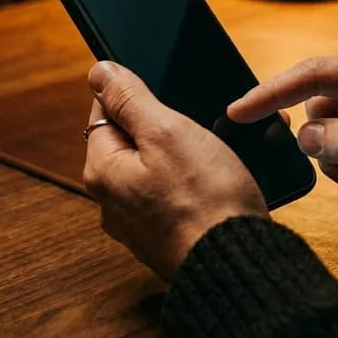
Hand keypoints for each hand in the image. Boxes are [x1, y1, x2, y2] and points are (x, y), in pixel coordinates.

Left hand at [83, 61, 267, 280]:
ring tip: (216, 150)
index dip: (133, 92)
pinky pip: (174, 195)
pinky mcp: (168, 237)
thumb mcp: (166, 132)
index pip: (103, 112)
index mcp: (103, 171)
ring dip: (184, 153)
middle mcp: (113, 201)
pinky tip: (218, 180)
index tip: (164, 89)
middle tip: (198, 122)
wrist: (239, 265)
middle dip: (163, 125)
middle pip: (131, 141)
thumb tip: (99, 71)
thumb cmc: (205, 200)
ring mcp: (141, 223)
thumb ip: (129, 99)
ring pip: (157, 169)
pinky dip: (194, 182)